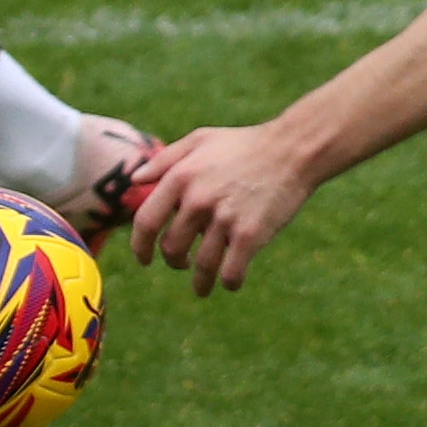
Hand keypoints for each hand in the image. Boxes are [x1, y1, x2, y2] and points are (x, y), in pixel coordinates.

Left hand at [123, 121, 317, 297]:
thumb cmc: (244, 145)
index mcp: (180, 177)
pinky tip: (229, 281)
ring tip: (202, 286)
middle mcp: (198, 199)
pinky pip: (231, 273)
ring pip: (201, 266)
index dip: (139, 246)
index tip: (144, 259)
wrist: (292, 150)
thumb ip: (164, 159)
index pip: (145, 222)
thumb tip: (135, 181)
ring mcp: (224, 219)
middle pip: (171, 248)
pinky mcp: (251, 235)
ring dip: (200, 282)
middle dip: (174, 262)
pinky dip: (228, 282)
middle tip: (182, 263)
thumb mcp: (199, 140)